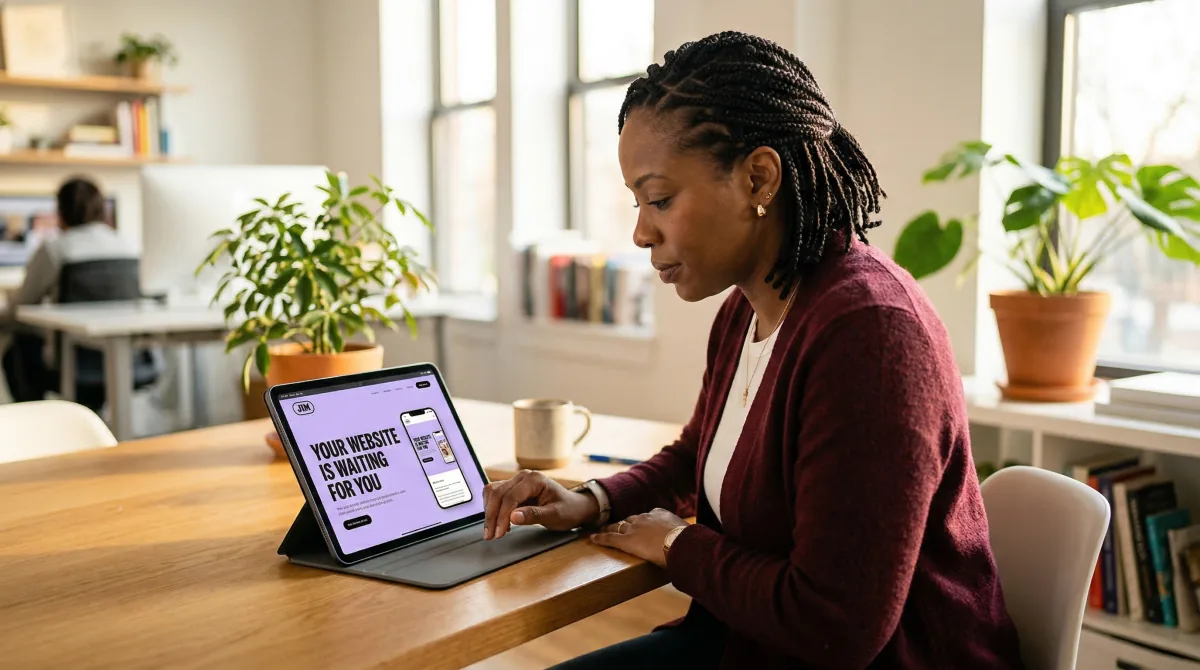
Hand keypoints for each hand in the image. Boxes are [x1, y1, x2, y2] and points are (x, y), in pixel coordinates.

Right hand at [483, 470, 599, 539]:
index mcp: (534, 480)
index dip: (502, 516)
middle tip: (490, 536)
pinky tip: (498, 523)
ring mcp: (517, 481)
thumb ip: (534, 515)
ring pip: (492, 492)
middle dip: (492, 516)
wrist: (573, 506)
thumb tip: (513, 517)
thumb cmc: (567, 510)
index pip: (510, 497)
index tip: (499, 533)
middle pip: (497, 494)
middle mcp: (523, 477)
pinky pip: (495, 495)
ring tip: (492, 532)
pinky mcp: (513, 488)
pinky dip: (493, 508)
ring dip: (489, 512)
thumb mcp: (555, 515)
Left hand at [591, 508, 688, 568]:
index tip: (641, 524)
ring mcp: (634, 528)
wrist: (681, 544)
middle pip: (631, 520)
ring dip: (610, 528)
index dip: (642, 521)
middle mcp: (645, 518)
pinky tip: (592, 538)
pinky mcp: (626, 540)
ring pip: (618, 526)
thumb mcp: (688, 536)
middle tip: (618, 526)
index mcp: (660, 514)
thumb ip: (684, 537)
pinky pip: (609, 537)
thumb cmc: (689, 543)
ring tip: (602, 530)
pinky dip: (600, 537)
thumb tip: (693, 547)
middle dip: (624, 523)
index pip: (648, 516)